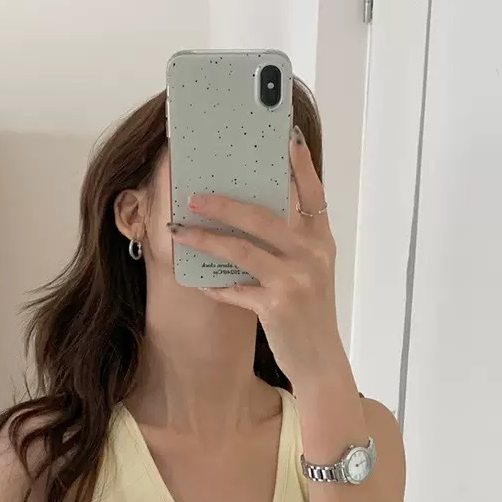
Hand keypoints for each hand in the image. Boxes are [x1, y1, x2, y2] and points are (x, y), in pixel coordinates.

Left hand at [169, 128, 342, 380]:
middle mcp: (312, 256)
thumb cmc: (310, 315)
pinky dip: (215, 284)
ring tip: (179, 231)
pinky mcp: (277, 305)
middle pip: (263, 217)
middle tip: (193, 196)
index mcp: (321, 243)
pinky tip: (198, 280)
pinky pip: (235, 288)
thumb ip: (292, 245)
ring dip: (205, 239)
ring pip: (242, 249)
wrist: (320, 362)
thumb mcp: (311, 274)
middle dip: (223, 204)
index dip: (301, 166)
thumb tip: (252, 216)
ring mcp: (295, 280)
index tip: (287, 140)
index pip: (313, 195)